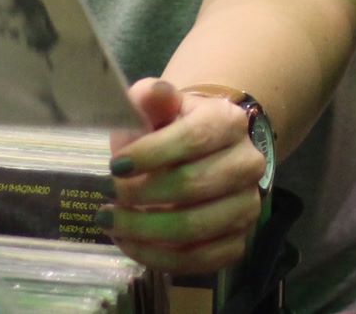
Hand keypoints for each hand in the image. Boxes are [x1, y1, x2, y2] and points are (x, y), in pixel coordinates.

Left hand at [105, 79, 264, 275]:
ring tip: (112, 223)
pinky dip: (159, 257)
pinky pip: (199, 260)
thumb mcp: (158, 106)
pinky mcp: (238, 241)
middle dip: (141, 196)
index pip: (193, 138)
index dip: (151, 155)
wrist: (198, 153)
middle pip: (192, 186)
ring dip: (144, 231)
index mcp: (229, 122)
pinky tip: (131, 243)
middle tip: (107, 198)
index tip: (115, 166)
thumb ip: (152, 97)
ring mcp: (247, 206)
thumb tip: (150, 94)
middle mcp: (248, 163)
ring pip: (194, 228)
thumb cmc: (171, 128)